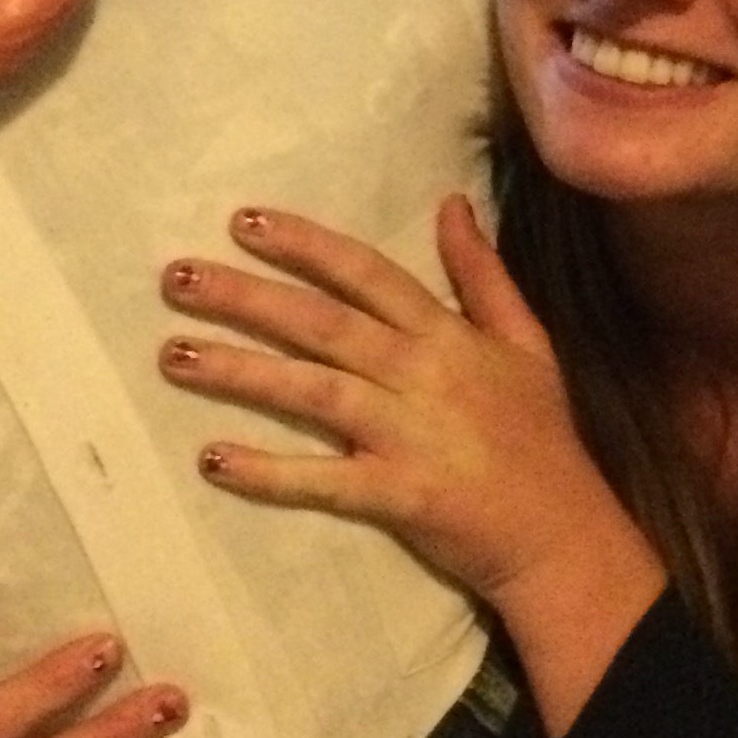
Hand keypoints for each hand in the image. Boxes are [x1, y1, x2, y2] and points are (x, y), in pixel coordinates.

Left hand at [158, 195, 665, 732]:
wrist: (563, 535)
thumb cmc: (540, 437)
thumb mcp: (524, 341)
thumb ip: (482, 273)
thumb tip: (453, 203)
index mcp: (445, 333)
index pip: (363, 273)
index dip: (303, 245)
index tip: (242, 221)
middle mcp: (420, 374)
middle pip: (320, 324)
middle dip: (245, 297)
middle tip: (175, 278)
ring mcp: (406, 435)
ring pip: (310, 392)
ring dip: (239, 371)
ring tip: (174, 355)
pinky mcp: (397, 495)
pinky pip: (323, 480)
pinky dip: (269, 472)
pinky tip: (214, 460)